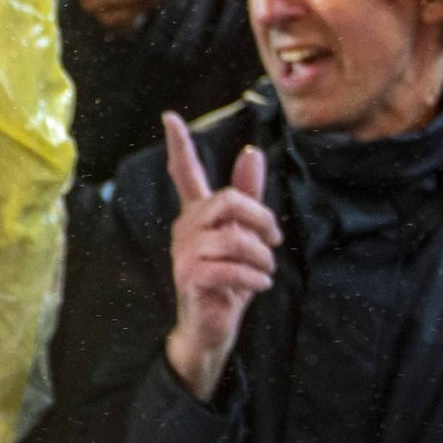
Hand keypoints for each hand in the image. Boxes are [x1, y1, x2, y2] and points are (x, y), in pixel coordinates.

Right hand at [161, 112, 278, 401]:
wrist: (211, 326)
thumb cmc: (229, 279)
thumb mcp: (245, 237)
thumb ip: (248, 196)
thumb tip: (251, 152)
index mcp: (197, 214)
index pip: (184, 172)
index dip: (179, 145)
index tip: (170, 116)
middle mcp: (185, 228)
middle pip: (228, 201)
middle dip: (261, 218)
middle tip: (273, 239)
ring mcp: (184, 252)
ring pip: (236, 238)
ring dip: (262, 257)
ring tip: (265, 271)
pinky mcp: (190, 276)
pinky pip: (233, 268)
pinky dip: (256, 278)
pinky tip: (257, 285)